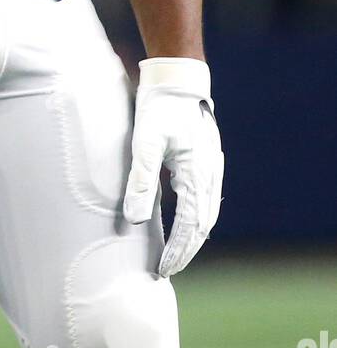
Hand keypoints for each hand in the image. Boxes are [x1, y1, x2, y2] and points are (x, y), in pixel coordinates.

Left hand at [123, 57, 223, 276]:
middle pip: (203, 224)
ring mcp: (212, 166)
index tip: (164, 269)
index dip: (177, 250)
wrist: (177, 76)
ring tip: (176, 255)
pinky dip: (197, 218)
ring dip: (193, 237)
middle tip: (167, 270)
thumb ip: (142, 180)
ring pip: (207, 213)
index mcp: (197, 172)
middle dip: (186, 250)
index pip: (190, 224)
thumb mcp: (145, 141)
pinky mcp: (206, 159)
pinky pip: (206, 199)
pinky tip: (185, 223)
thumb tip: (136, 220)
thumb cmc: (159, 106)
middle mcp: (210, 173)